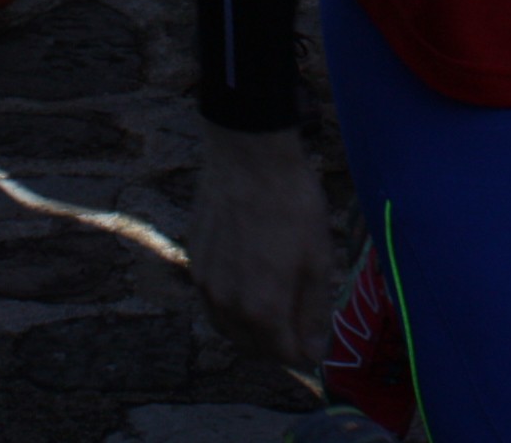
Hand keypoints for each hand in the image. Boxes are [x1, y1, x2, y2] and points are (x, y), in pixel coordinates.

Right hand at [188, 122, 335, 366]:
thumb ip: (313, 312)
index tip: (316, 341)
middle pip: (251, 347)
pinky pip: (212, 298)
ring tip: (273, 307)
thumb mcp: (317, 260)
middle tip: (297, 328)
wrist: (249, 155)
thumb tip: (313, 350)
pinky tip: (248, 280)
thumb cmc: (292, 203)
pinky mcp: (193, 259)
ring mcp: (204, 282)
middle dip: (276, 346)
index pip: (284, 355)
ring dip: (250, 328)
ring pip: (226, 325)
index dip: (304, 353)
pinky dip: (231, 303)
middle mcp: (226, 305)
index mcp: (262, 310)